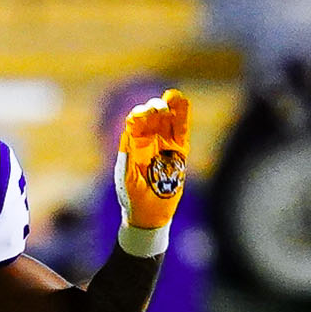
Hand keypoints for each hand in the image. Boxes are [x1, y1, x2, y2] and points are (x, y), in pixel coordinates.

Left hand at [114, 88, 190, 251]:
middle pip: (152, 116)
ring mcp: (164, 144)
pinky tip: (183, 103)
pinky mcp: (179, 151)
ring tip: (173, 97)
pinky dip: (183, 117)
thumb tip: (127, 137)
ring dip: (170, 107)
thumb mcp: (127, 179)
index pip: (135, 122)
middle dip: (155, 108)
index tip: (142, 115)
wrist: (149, 215)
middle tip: (159, 109)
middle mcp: (148, 140)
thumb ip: (127, 159)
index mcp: (133, 144)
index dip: (139, 115)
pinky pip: (182, 131)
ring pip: (168, 119)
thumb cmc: (133, 198)